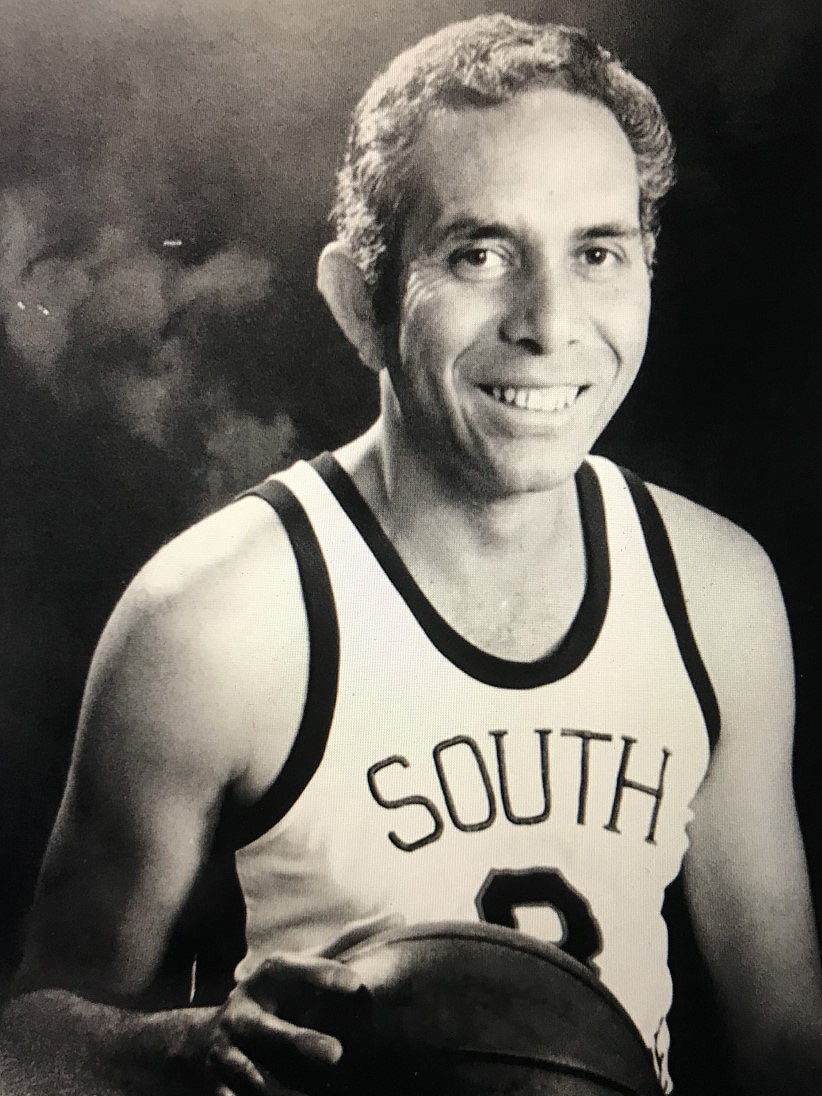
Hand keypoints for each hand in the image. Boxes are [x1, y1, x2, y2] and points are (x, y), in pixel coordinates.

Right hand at [204, 952, 363, 1095]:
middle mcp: (241, 1013)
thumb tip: (391, 916)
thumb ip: (337, 951)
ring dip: (267, 1084)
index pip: (288, 969)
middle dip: (300, 1041)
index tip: (355, 982)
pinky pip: (229, 1094)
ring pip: (244, 1069)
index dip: (318, 972)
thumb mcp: (294, 974)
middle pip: (267, 1028)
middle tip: (337, 1054)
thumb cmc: (270, 1000)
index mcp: (263, 981)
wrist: (202, 1041)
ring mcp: (225, 1048)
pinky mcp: (215, 1081)